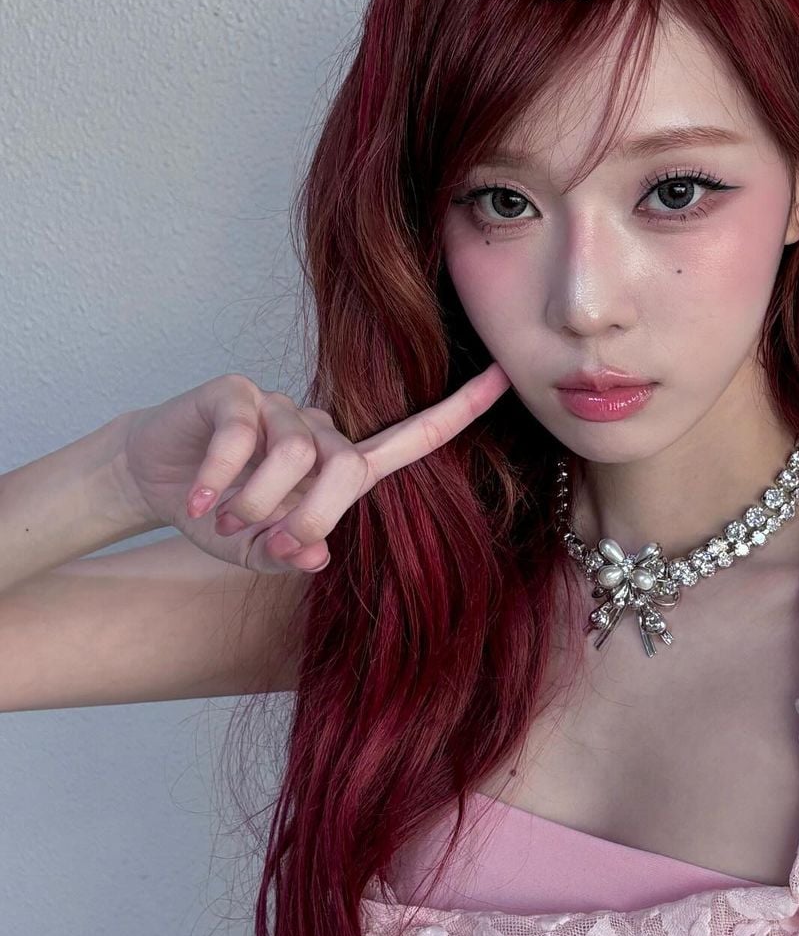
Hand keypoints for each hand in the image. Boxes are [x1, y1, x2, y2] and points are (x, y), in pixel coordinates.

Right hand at [114, 363, 511, 572]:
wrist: (156, 482)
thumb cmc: (224, 516)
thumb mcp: (261, 551)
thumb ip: (292, 554)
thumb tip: (316, 555)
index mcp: (344, 465)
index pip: (414, 437)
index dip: (459, 410)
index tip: (505, 379)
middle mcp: (321, 430)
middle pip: (349, 467)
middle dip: (313, 517)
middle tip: (270, 540)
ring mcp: (281, 406)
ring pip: (293, 456)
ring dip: (255, 503)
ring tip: (223, 516)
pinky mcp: (237, 394)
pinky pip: (242, 435)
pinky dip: (218, 479)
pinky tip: (195, 501)